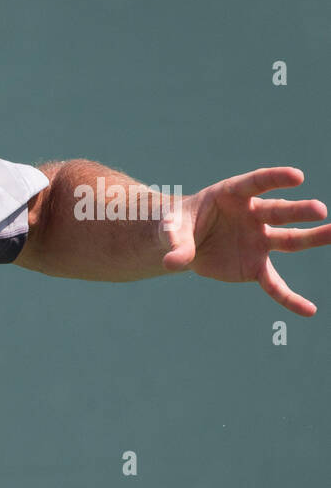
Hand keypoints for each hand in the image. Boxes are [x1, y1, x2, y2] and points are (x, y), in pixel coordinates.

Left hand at [164, 167, 330, 315]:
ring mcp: (258, 240)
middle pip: (279, 212)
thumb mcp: (171, 230)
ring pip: (289, 241)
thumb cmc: (178, 226)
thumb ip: (176, 244)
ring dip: (313, 238)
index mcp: (233, 195)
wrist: (182, 243)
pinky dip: (288, 298)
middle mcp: (253, 215)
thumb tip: (173, 263)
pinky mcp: (255, 265)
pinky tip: (308, 310)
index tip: (297, 176)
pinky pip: (274, 284)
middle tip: (320, 210)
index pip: (257, 183)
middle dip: (298, 211)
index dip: (276, 179)